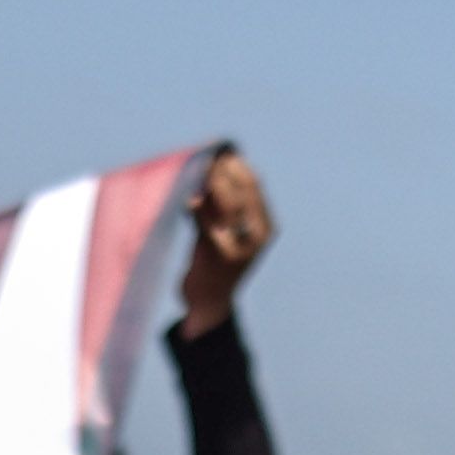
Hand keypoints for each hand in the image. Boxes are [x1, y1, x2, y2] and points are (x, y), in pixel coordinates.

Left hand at [178, 147, 274, 333]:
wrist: (209, 304)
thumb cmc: (214, 261)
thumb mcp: (224, 229)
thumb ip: (222, 203)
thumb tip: (211, 164)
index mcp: (266, 227)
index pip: (254, 184)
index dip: (235, 164)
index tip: (217, 150)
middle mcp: (258, 236)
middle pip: (241, 190)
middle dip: (221, 171)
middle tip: (202, 158)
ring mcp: (241, 247)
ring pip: (227, 205)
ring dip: (209, 185)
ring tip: (194, 173)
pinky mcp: (220, 257)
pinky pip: (207, 226)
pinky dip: (197, 212)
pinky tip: (188, 202)